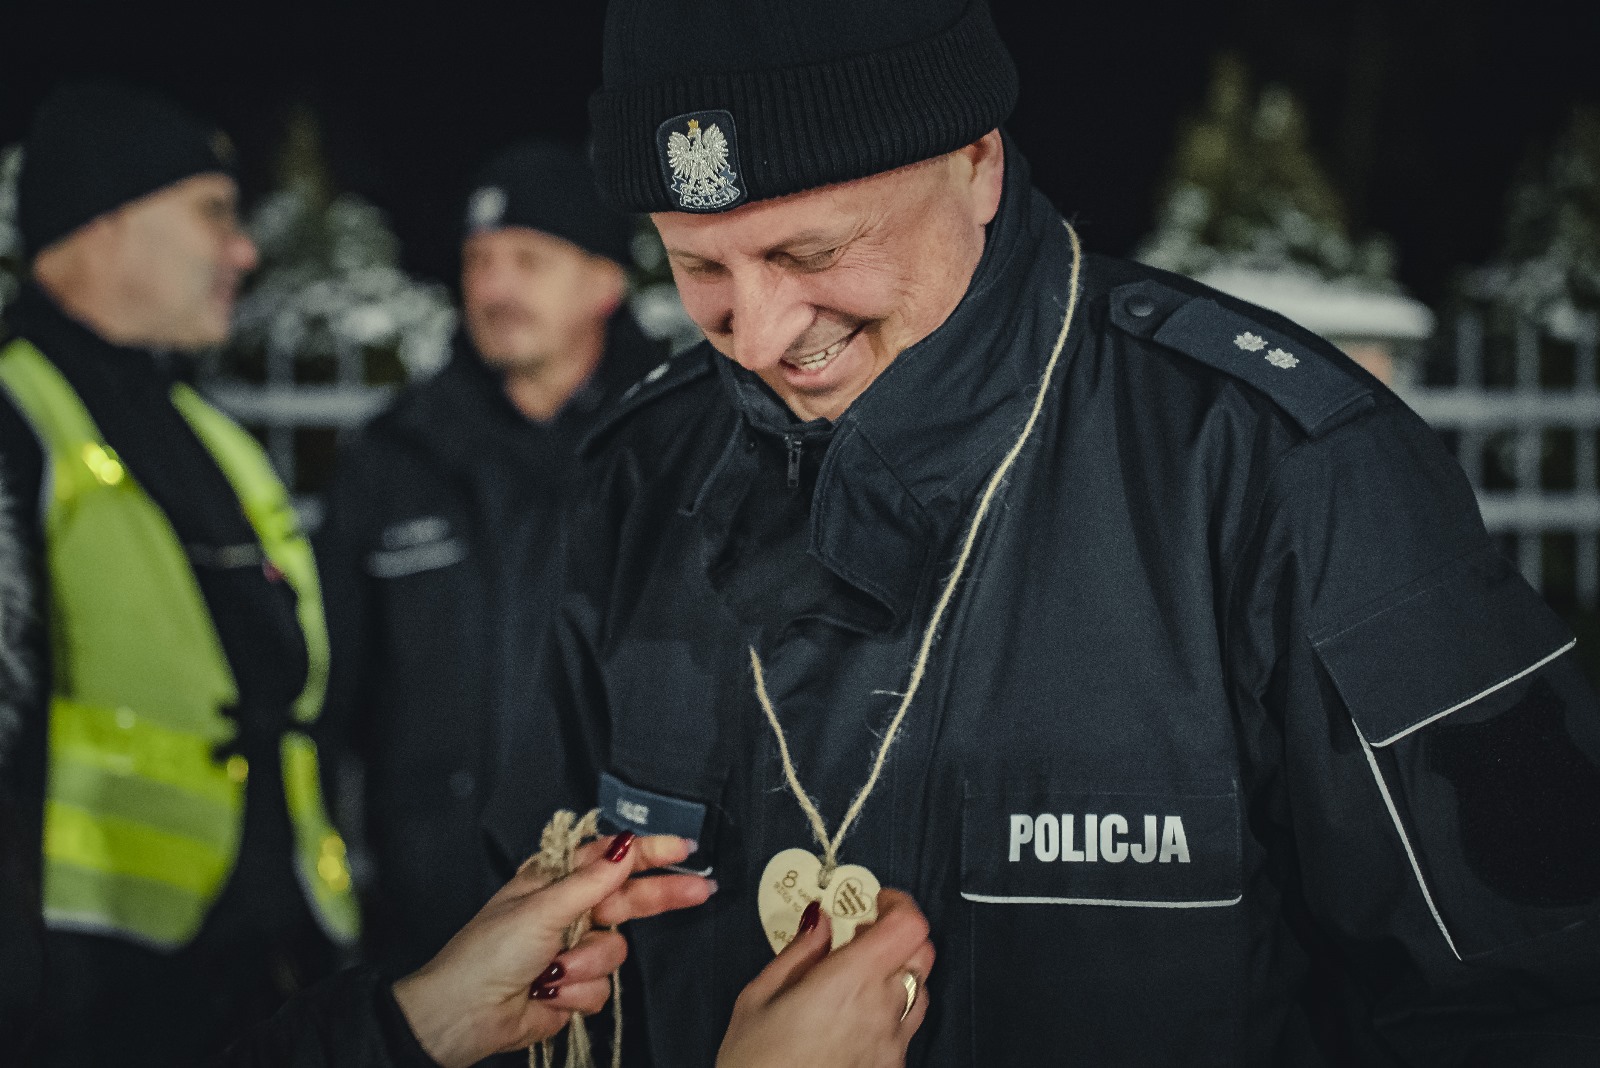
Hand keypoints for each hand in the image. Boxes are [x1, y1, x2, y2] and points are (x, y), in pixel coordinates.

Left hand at [393, 833, 715, 1067]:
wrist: (462, 1017)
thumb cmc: (487, 954)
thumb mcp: (540, 908)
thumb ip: (591, 881)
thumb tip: (625, 847)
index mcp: (554, 882)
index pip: (611, 860)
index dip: (649, 852)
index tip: (684, 847)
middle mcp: (568, 913)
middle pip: (628, 900)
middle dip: (661, 896)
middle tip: (701, 890)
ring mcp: (573, 951)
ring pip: (615, 951)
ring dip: (585, 964)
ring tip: (552, 971)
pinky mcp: (575, 989)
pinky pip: (601, 988)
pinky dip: (576, 993)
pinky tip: (548, 993)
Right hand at [717, 888, 934, 1067]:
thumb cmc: (755, 1066)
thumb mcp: (758, 997)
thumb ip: (799, 951)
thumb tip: (820, 920)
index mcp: (849, 981)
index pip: (909, 925)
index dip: (898, 903)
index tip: (874, 899)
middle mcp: (881, 1010)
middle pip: (923, 951)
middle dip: (898, 933)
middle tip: (861, 933)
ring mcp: (893, 1043)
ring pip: (921, 988)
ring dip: (898, 972)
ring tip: (858, 977)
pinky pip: (906, 1026)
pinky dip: (891, 1009)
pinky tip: (855, 1017)